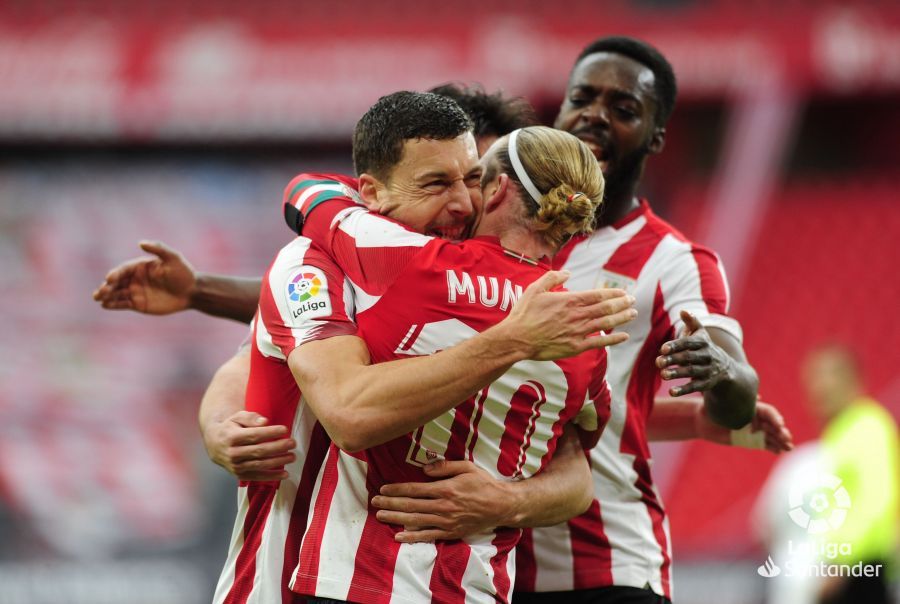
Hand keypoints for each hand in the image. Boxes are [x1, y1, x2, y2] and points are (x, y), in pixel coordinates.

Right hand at [92, 240, 196, 314]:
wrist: (191, 292)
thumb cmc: (183, 273)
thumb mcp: (173, 258)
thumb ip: (158, 249)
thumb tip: (140, 242)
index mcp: (140, 266)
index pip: (123, 269)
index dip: (116, 273)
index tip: (110, 278)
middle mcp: (135, 278)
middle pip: (116, 282)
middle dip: (107, 286)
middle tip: (100, 291)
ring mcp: (135, 291)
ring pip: (117, 293)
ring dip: (106, 295)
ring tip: (97, 298)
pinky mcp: (138, 304)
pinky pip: (123, 303)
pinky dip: (114, 304)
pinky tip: (105, 305)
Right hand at [203, 411, 295, 480]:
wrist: (214, 444)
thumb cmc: (231, 427)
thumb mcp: (237, 417)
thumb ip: (251, 418)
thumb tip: (265, 422)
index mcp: (231, 437)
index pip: (254, 435)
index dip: (270, 433)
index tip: (285, 430)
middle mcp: (232, 453)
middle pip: (259, 451)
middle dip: (278, 447)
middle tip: (293, 443)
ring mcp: (235, 466)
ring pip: (260, 464)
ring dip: (278, 462)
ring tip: (293, 456)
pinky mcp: (239, 475)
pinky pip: (257, 476)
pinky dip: (272, 477)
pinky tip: (285, 474)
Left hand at [371, 460, 516, 541]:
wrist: (502, 505)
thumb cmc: (484, 483)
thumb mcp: (467, 467)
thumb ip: (445, 467)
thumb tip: (424, 469)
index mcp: (446, 489)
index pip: (415, 489)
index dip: (397, 490)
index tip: (383, 489)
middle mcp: (443, 506)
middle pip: (411, 505)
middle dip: (390, 504)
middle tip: (374, 502)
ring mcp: (446, 521)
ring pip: (416, 520)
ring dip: (396, 518)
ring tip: (380, 516)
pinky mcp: (451, 532)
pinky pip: (428, 536)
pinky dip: (412, 536)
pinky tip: (398, 535)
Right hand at [504, 270, 635, 359]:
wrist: (517, 338)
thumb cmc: (524, 313)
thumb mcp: (535, 289)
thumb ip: (552, 278)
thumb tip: (568, 273)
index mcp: (569, 300)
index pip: (598, 295)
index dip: (613, 293)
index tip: (623, 292)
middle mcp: (577, 315)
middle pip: (606, 308)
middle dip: (622, 303)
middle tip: (633, 300)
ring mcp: (578, 332)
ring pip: (606, 323)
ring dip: (621, 318)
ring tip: (633, 314)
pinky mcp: (575, 347)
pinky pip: (599, 343)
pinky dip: (613, 340)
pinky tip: (624, 336)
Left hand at [656, 310, 733, 395]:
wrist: (726, 369)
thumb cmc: (705, 348)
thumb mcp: (701, 335)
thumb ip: (691, 322)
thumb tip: (683, 310)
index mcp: (703, 342)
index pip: (689, 343)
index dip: (676, 345)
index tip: (663, 348)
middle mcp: (707, 356)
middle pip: (689, 357)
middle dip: (674, 360)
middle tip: (658, 362)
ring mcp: (708, 370)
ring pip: (692, 372)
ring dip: (677, 374)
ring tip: (663, 375)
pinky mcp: (707, 383)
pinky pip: (695, 387)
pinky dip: (683, 390)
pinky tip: (671, 391)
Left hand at [695, 399, 793, 453]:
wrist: (702, 420)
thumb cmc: (711, 407)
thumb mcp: (720, 403)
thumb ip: (734, 401)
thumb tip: (756, 397)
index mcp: (751, 406)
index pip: (767, 411)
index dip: (775, 417)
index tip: (780, 424)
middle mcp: (755, 417)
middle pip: (772, 424)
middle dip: (780, 431)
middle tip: (786, 437)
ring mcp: (754, 429)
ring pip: (771, 435)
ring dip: (780, 440)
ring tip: (788, 447)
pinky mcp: (750, 439)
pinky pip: (764, 443)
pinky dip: (772, 447)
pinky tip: (780, 451)